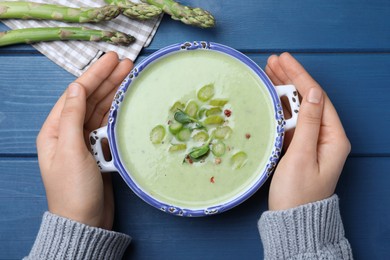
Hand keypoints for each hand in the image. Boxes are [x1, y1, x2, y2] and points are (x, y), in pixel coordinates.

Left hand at [36, 52, 132, 228]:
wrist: (86, 221)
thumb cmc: (73, 189)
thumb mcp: (69, 150)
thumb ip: (71, 117)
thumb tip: (75, 87)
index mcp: (55, 130)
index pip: (76, 94)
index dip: (94, 75)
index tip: (112, 60)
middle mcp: (70, 132)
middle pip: (90, 99)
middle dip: (107, 80)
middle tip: (127, 64)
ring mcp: (86, 141)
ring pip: (102, 110)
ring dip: (115, 93)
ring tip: (130, 76)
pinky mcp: (100, 151)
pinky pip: (110, 125)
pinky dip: (119, 112)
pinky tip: (128, 101)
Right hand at [265, 53, 350, 210]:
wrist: (291, 220)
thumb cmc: (297, 193)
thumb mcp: (301, 155)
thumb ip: (308, 123)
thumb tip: (312, 92)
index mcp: (333, 138)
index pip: (316, 98)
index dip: (300, 76)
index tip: (284, 60)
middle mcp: (325, 137)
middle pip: (308, 100)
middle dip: (292, 79)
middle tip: (273, 61)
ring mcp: (312, 142)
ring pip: (298, 109)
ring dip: (284, 91)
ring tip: (269, 72)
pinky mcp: (299, 148)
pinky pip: (291, 121)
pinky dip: (280, 108)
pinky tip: (270, 97)